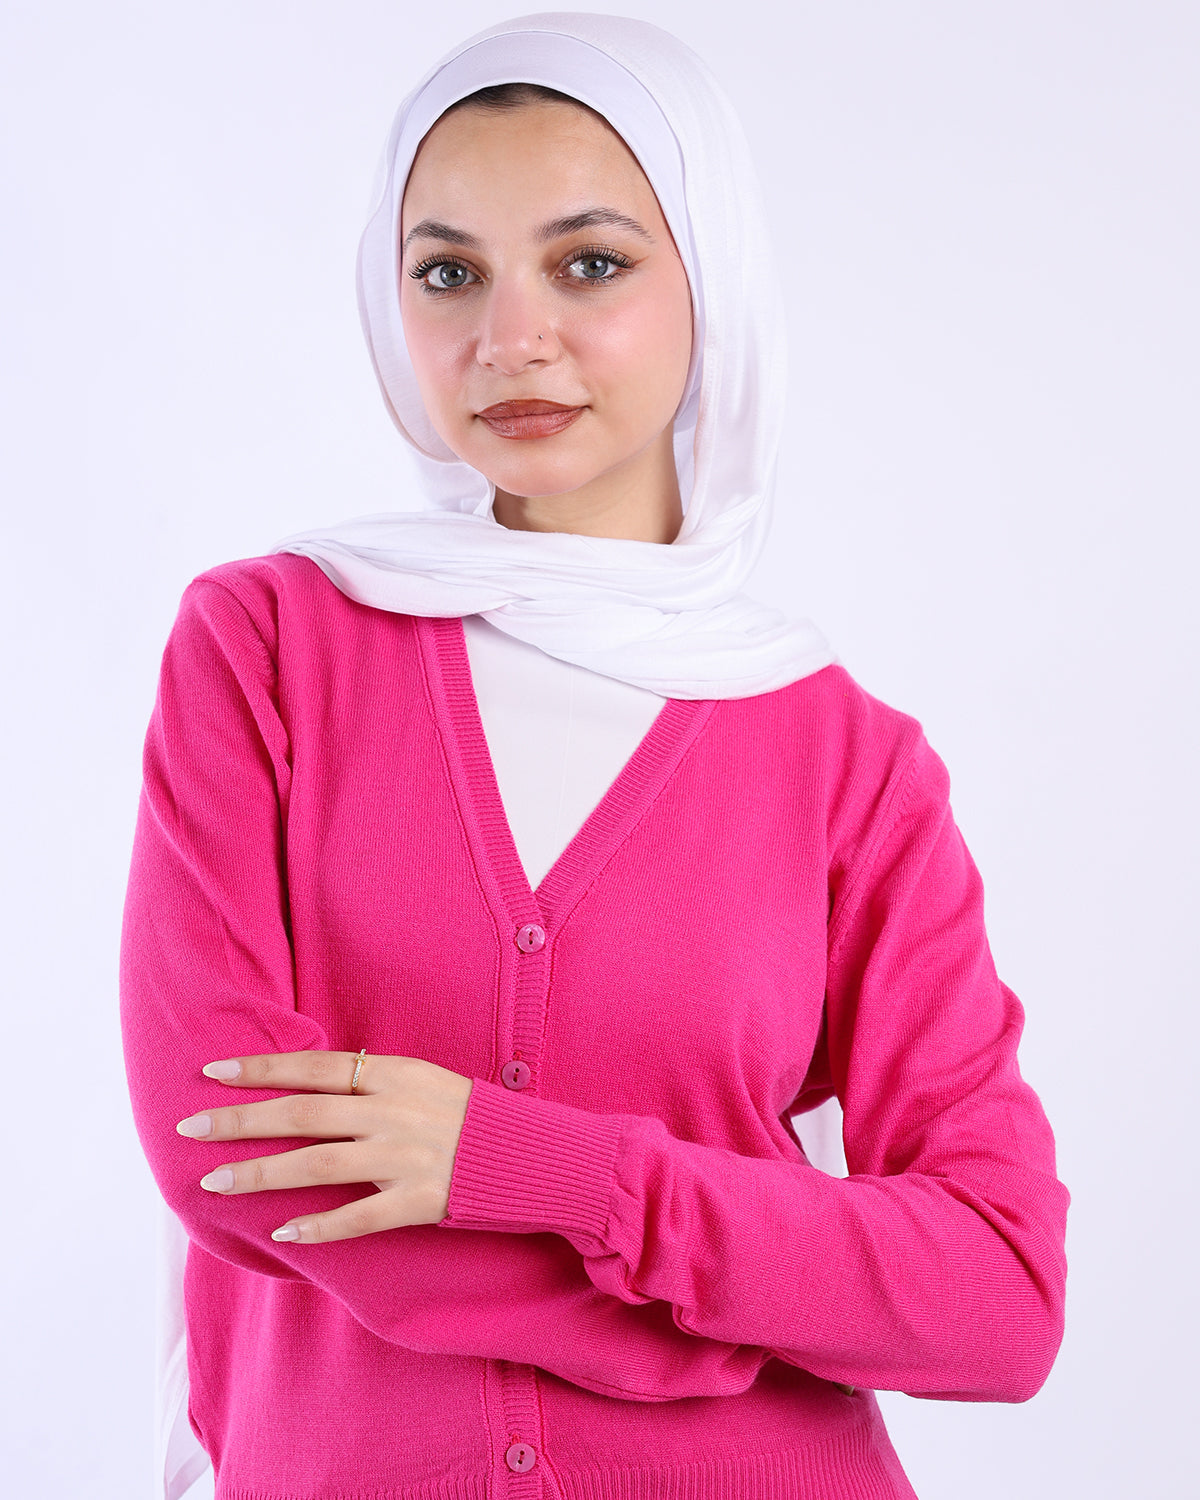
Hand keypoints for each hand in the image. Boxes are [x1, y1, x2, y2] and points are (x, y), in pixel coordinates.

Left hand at [175, 1051, 473, 1242]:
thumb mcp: (425, 1080)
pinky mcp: (420, 1201)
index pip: (313, 1067)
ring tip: (214, 1182)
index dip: (261, 1069)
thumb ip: (374, 1082)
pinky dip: (317, 1225)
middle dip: (240, 1120)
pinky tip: (282, 1232)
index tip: (213, 1071)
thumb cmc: (473, 1116)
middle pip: (301, 1113)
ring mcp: (405, 1157)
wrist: (534, 1154)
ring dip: (259, 1173)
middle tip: (190, 1128)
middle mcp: (392, 1112)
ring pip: (315, 1164)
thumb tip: (316, 1080)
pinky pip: (357, 1217)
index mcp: (394, 1075)